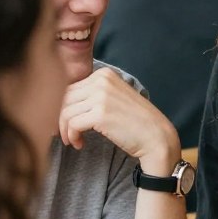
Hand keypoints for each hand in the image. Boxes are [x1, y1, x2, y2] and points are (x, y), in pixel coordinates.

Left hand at [59, 67, 179, 170]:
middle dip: (61, 119)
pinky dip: (71, 136)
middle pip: (64, 98)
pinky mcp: (100, 114)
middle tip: (66, 134)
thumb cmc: (135, 122)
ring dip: (65, 130)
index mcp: (104, 74)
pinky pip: (72, 124)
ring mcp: (101, 96)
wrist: (157, 137)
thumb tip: (61, 104)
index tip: (68, 124)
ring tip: (73, 140)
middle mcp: (101, 81)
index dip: (64, 108)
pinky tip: (79, 144)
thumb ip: (92, 95)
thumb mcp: (114, 98)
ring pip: (66, 112)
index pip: (70, 88)